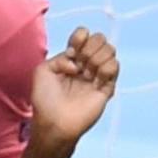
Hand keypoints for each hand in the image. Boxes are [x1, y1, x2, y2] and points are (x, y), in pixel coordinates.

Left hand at [30, 27, 118, 150]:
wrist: (55, 122)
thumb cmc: (45, 100)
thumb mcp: (42, 70)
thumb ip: (60, 57)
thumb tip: (78, 61)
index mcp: (71, 58)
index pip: (84, 35)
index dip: (80, 37)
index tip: (72, 51)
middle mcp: (86, 65)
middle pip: (100, 39)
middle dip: (90, 47)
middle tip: (80, 64)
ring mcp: (97, 76)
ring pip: (111, 50)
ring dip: (98, 58)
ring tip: (87, 74)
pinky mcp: (107, 88)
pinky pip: (115, 67)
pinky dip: (106, 69)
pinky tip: (96, 80)